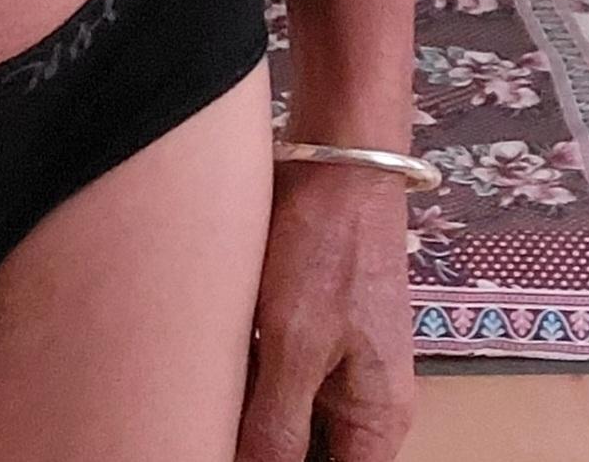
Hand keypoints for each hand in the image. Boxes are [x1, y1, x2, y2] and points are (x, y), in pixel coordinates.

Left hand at [235, 161, 416, 461]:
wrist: (339, 157)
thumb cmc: (328, 245)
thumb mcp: (297, 342)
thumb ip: (276, 426)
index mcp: (377, 422)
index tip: (235, 453)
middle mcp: (367, 403)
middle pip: (311, 451)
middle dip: (265, 445)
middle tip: (211, 422)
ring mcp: (343, 365)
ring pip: (292, 419)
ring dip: (253, 412)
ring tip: (210, 395)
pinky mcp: (317, 329)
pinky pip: (284, 377)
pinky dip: (252, 377)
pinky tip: (218, 360)